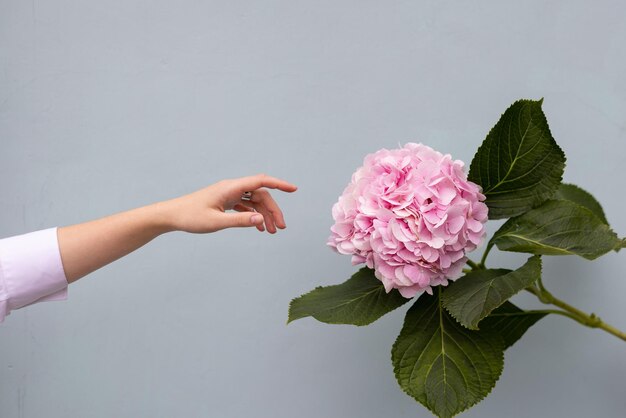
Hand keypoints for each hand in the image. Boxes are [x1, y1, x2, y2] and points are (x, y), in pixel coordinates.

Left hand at [158, 174, 297, 233]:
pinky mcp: (225, 201)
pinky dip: (254, 216)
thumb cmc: (191, 217)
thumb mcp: (217, 222)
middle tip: (280, 228)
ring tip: (271, 232)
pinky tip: (259, 228)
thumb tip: (262, 220)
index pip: (261, 181)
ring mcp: (229, 194)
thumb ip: (240, 221)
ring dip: (264, 215)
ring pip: (255, 201)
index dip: (279, 184)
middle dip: (273, 210)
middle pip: (261, 195)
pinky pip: (246, 206)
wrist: (171, 216)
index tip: (293, 189)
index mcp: (231, 188)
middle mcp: (232, 188)